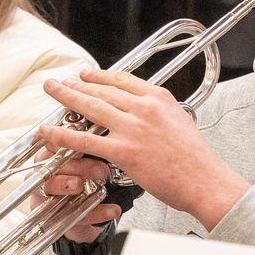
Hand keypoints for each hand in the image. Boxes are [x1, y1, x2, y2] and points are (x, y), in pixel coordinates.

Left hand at [36, 70, 247, 228]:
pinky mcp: (123, 151)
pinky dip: (64, 134)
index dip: (100, 75)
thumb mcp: (181, 121)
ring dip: (66, 97)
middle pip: (103, 89)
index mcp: (159, 98)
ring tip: (51, 91)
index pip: (123, 79)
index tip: (87, 74)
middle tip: (61, 81)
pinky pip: (86, 139)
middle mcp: (144, 108)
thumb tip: (147, 111)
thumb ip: (160, 113)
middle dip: (77, 84)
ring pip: (91, 107)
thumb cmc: (195, 158)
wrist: (205, 180)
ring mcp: (132, 128)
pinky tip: (50, 131)